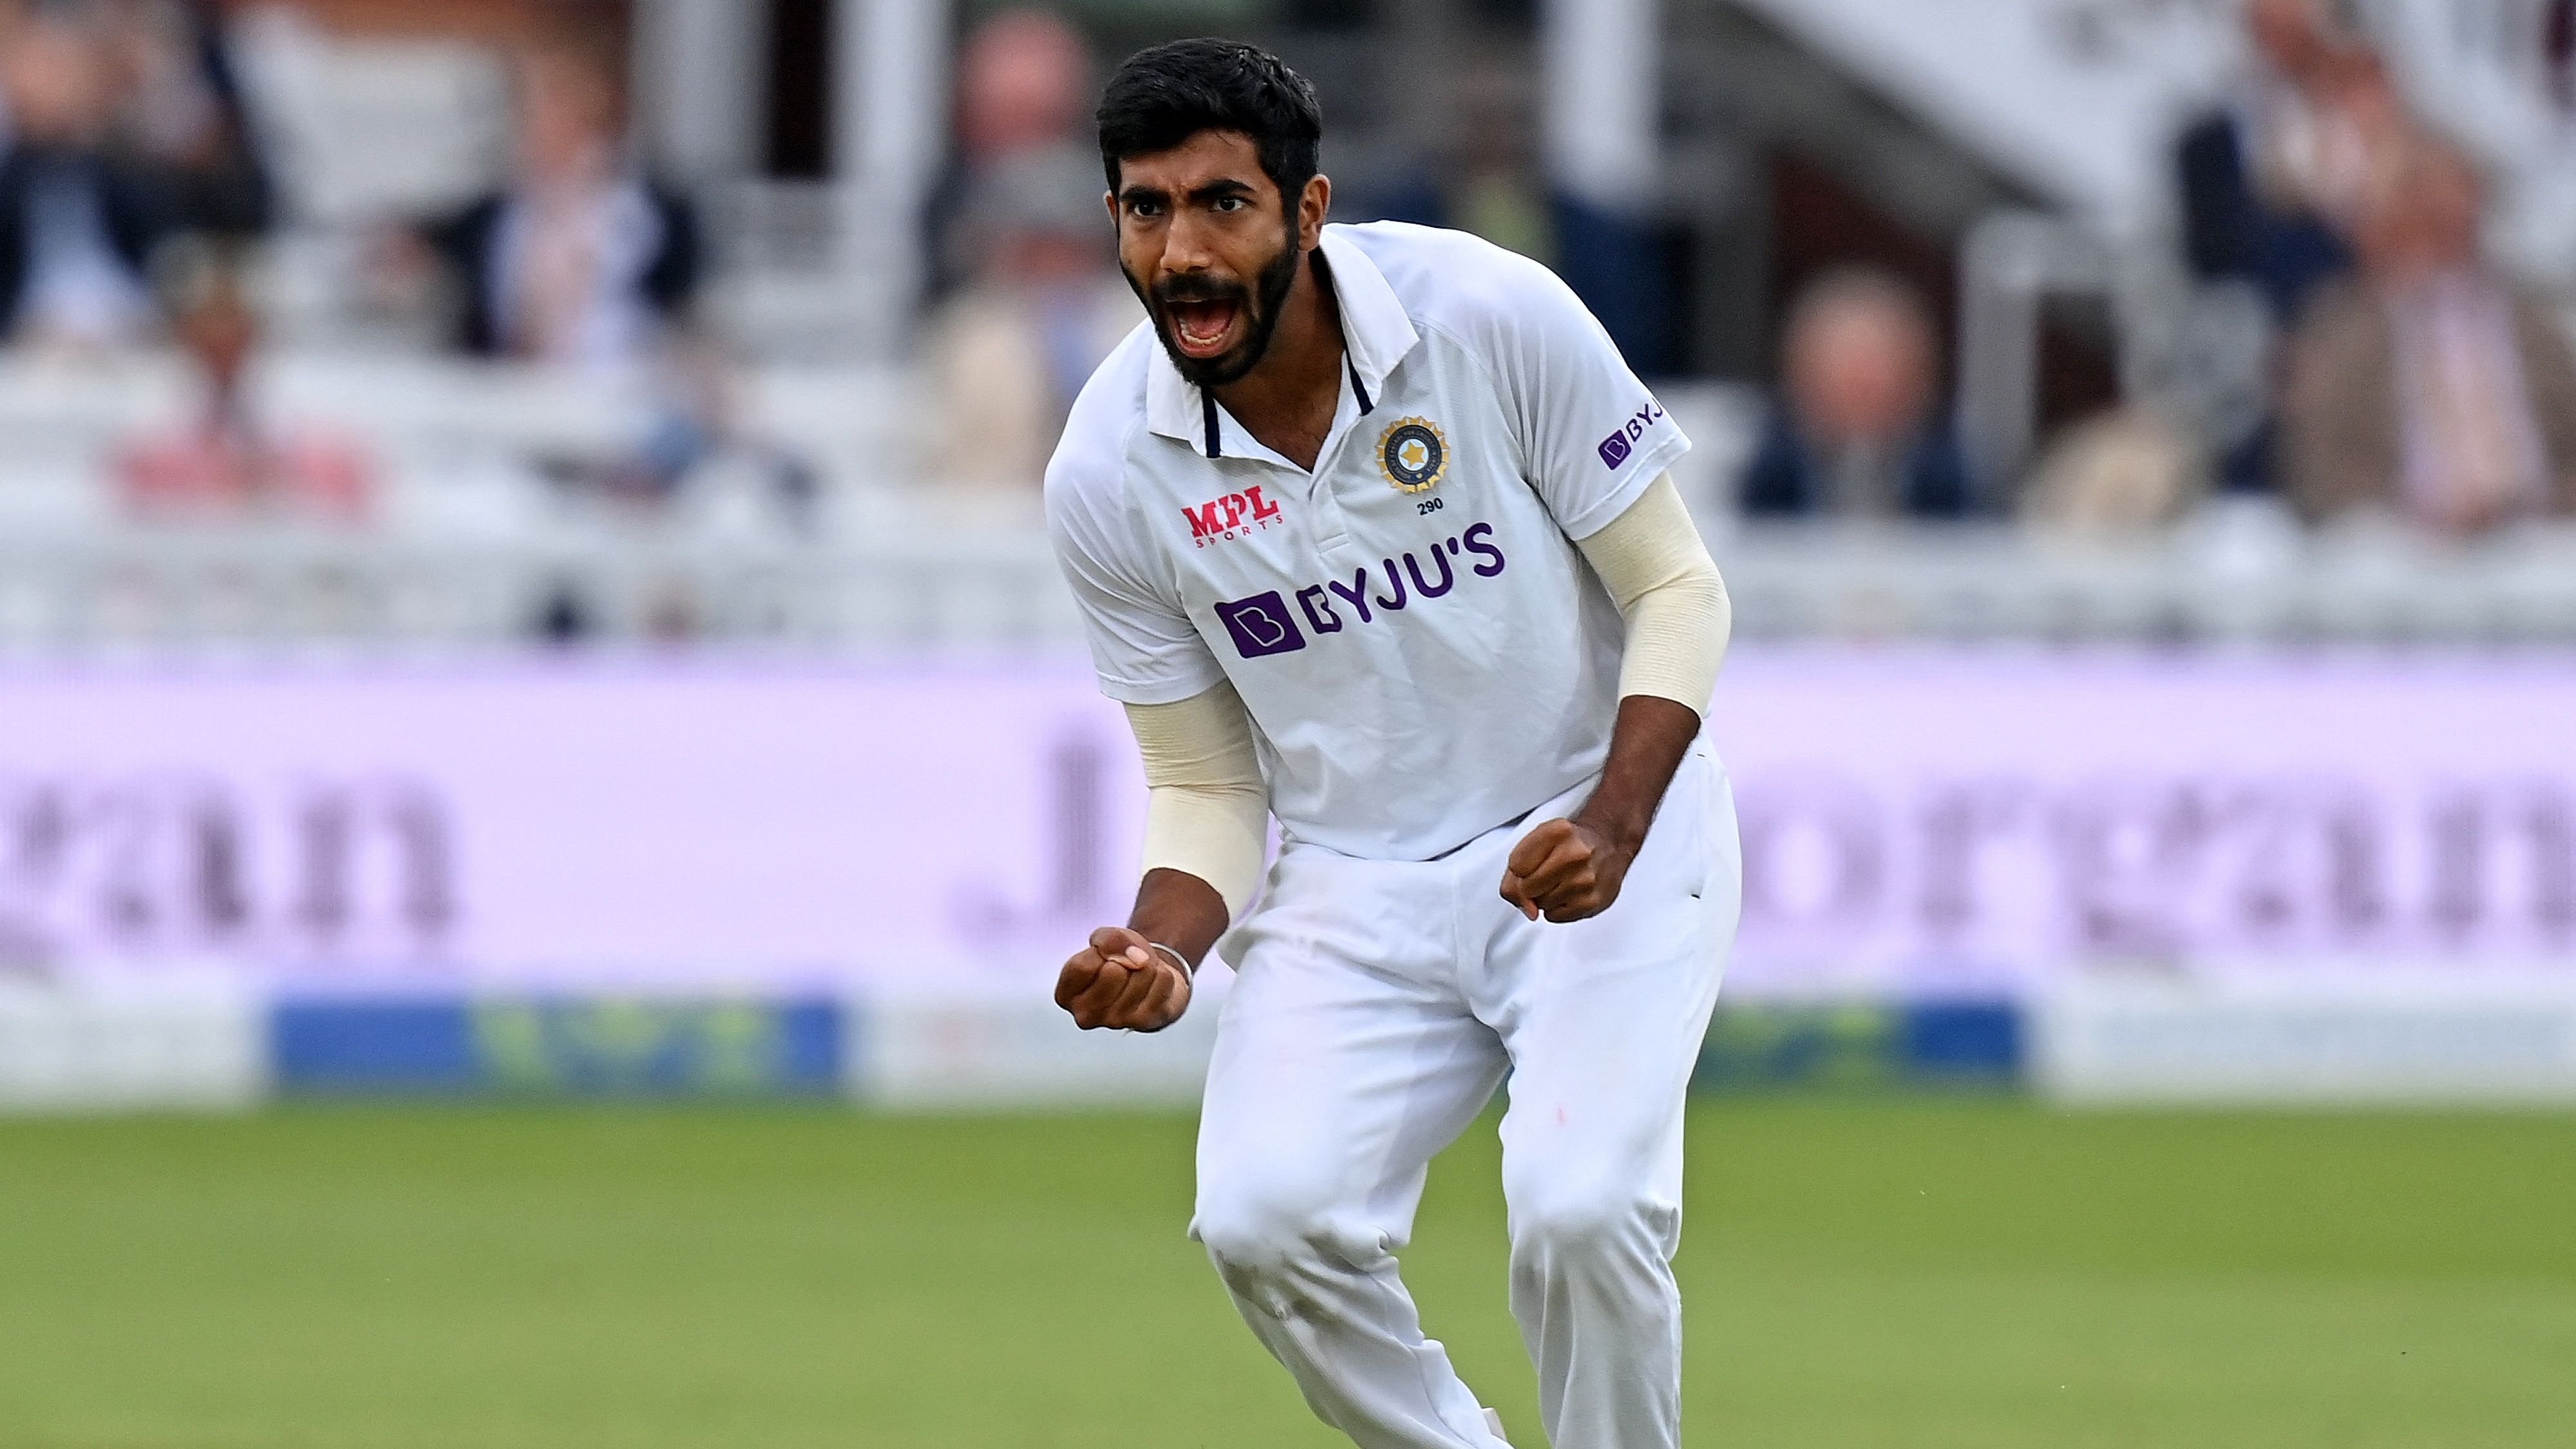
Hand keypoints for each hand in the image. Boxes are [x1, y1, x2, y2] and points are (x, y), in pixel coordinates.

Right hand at [1055, 925, 1192, 1030]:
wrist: (1147, 979)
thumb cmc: (1118, 960)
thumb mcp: (1105, 939)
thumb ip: (1108, 939)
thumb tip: (1135, 958)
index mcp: (1066, 995)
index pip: (1083, 967)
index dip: (1101, 952)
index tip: (1105, 955)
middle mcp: (1085, 1015)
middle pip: (1113, 971)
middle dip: (1125, 958)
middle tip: (1125, 967)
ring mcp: (1115, 1023)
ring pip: (1142, 973)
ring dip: (1146, 965)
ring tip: (1139, 975)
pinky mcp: (1145, 1022)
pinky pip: (1163, 980)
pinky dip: (1163, 974)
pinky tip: (1154, 985)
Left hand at [1499, 817, 1635, 923]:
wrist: (1609, 844)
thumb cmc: (1571, 843)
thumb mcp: (1539, 841)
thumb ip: (1517, 872)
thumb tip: (1526, 908)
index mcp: (1558, 832)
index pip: (1516, 866)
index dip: (1519, 869)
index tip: (1531, 863)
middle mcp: (1575, 855)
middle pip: (1527, 888)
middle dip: (1530, 885)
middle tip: (1547, 873)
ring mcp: (1586, 880)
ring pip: (1540, 904)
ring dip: (1545, 897)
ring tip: (1562, 880)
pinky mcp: (1592, 902)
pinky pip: (1554, 916)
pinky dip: (1556, 908)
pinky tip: (1569, 892)